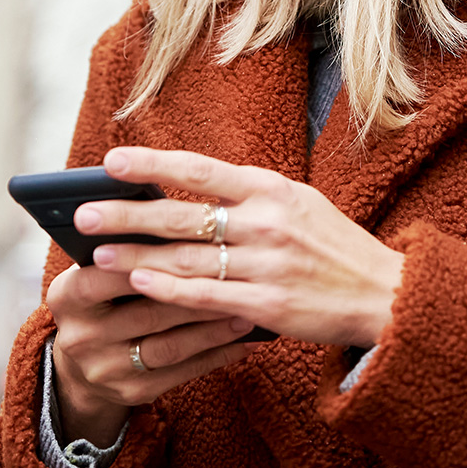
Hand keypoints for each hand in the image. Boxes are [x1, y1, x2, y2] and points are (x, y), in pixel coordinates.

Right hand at [45, 262, 261, 447]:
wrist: (80, 365)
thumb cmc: (101, 298)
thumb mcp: (94, 272)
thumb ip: (122, 250)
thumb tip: (173, 214)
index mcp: (66, 297)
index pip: (105, 276)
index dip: (145, 261)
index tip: (189, 243)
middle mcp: (80, 337)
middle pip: (147, 313)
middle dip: (195, 294)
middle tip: (236, 276)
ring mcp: (105, 369)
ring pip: (169, 346)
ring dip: (213, 329)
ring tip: (247, 310)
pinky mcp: (131, 393)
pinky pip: (182, 374)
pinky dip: (216, 356)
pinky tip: (242, 341)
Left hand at [77, 147, 405, 347]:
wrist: (384, 295)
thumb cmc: (332, 248)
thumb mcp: (297, 205)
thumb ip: (246, 197)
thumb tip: (183, 189)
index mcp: (272, 189)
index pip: (199, 169)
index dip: (151, 164)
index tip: (109, 161)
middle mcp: (266, 222)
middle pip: (181, 214)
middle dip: (126, 213)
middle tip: (82, 213)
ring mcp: (266, 265)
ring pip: (185, 258)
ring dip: (135, 255)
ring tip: (95, 254)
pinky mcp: (267, 306)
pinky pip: (206, 296)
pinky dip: (168, 289)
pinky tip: (137, 283)